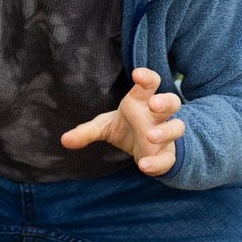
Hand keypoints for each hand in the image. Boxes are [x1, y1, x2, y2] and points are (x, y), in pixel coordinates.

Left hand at [61, 67, 184, 177]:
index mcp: (142, 101)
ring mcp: (166, 134)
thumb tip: (64, 140)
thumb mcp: (104, 127)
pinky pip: (168, 158)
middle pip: (172, 101)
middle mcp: (157, 116)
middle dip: (165, 101)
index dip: (146, 77)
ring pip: (177, 127)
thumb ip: (86, 132)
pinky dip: (158, 162)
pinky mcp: (168, 155)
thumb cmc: (126, 127)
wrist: (144, 149)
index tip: (137, 75)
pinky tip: (144, 166)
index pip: (150, 84)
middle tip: (153, 104)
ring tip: (150, 136)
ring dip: (166, 130)